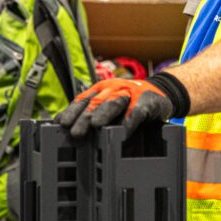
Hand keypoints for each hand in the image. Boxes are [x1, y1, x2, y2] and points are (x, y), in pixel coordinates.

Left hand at [56, 78, 175, 138]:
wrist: (160, 91)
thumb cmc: (129, 101)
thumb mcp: (109, 104)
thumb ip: (92, 113)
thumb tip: (67, 128)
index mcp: (100, 90)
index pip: (82, 100)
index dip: (71, 111)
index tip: (60, 124)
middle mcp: (112, 88)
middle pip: (95, 102)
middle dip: (84, 117)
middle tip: (75, 132)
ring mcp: (130, 93)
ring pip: (114, 102)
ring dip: (104, 113)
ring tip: (95, 125)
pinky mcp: (146, 101)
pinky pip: (136, 111)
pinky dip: (129, 120)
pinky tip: (123, 131)